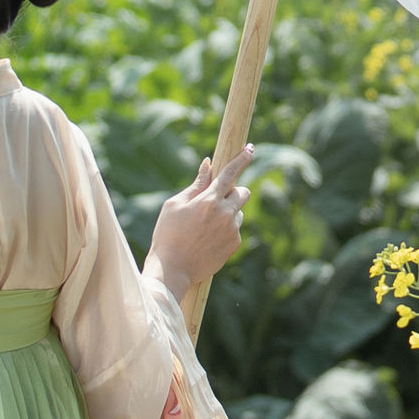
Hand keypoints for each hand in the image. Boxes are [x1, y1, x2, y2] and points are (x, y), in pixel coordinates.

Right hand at [150, 149, 250, 299]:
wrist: (172, 269)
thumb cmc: (168, 234)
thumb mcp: (176, 204)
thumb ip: (197, 184)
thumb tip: (208, 164)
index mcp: (209, 200)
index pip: (230, 173)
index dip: (241, 159)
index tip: (250, 149)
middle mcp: (225, 214)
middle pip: (243, 192)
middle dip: (234, 191)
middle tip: (217, 198)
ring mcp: (232, 231)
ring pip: (238, 212)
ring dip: (228, 212)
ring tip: (205, 225)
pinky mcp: (234, 245)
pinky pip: (235, 229)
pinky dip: (226, 229)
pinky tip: (208, 238)